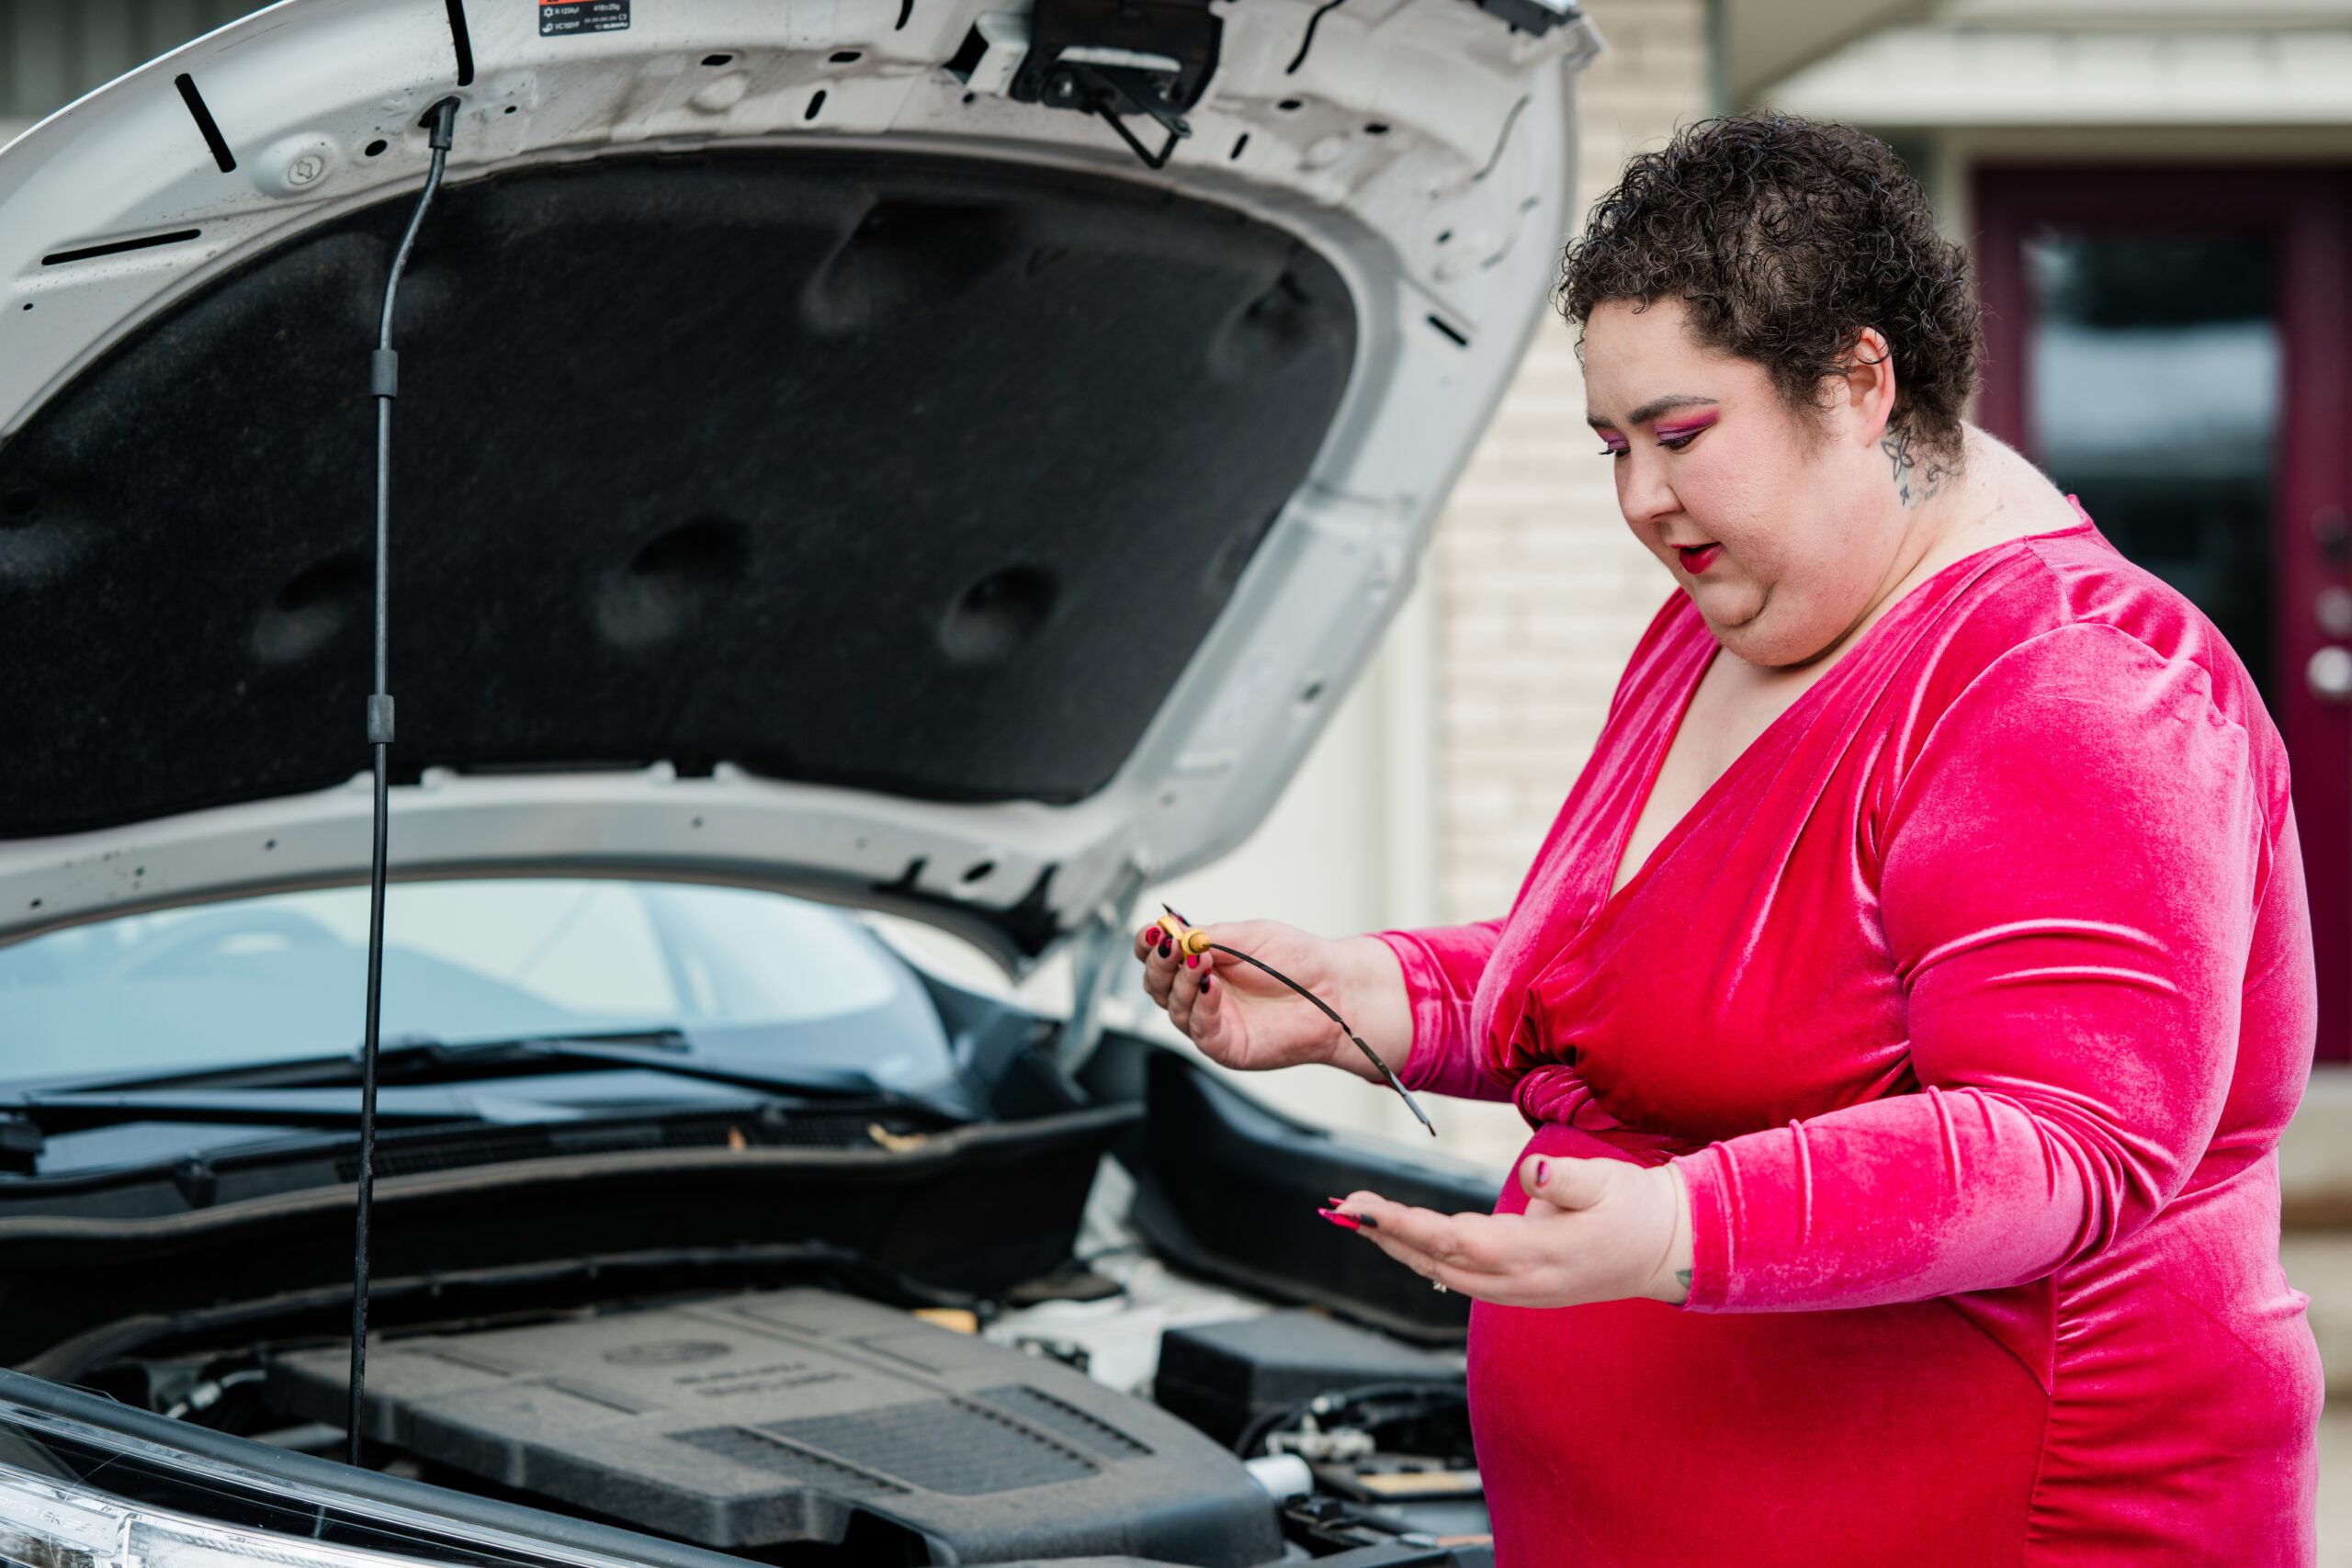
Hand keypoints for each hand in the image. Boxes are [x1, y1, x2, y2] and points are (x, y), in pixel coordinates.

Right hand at [1133, 919, 1410, 1080]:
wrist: (1334, 990)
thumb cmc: (1297, 961)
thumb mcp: (1248, 935)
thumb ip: (1208, 935)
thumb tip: (1172, 931)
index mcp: (1201, 963)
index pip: (1158, 957)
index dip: (1147, 945)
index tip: (1151, 932)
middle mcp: (1200, 994)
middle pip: (1156, 984)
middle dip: (1159, 963)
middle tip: (1171, 945)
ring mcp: (1211, 1021)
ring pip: (1173, 1006)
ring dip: (1181, 980)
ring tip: (1199, 959)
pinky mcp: (1226, 1046)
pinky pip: (1201, 1029)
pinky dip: (1202, 1005)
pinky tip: (1211, 986)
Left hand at [1330, 1154, 1693, 1307]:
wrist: (1665, 1250)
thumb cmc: (1636, 1208)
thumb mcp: (1608, 1181)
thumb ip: (1566, 1179)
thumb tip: (1532, 1172)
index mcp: (1538, 1254)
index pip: (1454, 1241)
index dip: (1404, 1225)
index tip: (1363, 1209)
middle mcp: (1520, 1282)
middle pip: (1435, 1261)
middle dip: (1383, 1234)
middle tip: (1337, 1209)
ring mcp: (1517, 1291)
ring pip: (1441, 1273)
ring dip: (1394, 1246)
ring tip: (1352, 1219)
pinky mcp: (1517, 1288)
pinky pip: (1457, 1276)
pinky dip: (1420, 1256)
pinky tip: (1395, 1238)